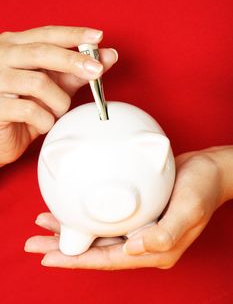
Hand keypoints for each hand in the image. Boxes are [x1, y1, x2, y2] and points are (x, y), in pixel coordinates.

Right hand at [0, 26, 117, 165]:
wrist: (0, 137)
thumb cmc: (26, 107)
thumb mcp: (54, 86)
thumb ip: (77, 70)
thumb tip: (108, 55)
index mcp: (15, 46)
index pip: (46, 34)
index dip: (73, 34)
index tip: (97, 37)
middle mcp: (1, 57)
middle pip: (41, 52)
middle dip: (74, 61)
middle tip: (97, 71)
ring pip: (38, 83)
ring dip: (59, 101)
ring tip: (59, 111)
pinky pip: (29, 110)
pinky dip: (46, 120)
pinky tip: (44, 124)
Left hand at [24, 146, 231, 269]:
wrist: (209, 169)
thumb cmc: (203, 188)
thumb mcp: (190, 210)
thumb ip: (165, 234)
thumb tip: (133, 248)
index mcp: (154, 249)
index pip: (108, 260)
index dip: (77, 261)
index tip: (49, 257)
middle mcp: (143, 241)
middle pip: (96, 249)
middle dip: (64, 248)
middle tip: (35, 241)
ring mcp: (139, 226)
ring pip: (97, 233)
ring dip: (71, 230)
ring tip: (45, 224)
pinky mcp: (137, 211)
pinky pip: (106, 217)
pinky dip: (86, 214)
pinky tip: (73, 209)